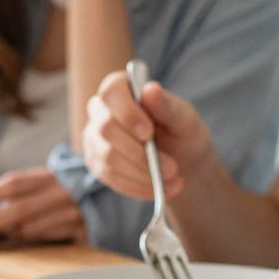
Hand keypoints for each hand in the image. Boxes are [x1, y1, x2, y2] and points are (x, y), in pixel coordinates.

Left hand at [0, 167, 85, 243]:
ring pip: (33, 226)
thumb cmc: (73, 190)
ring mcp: (75, 211)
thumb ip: (25, 193)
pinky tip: (18, 239)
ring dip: (10, 233)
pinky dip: (30, 238)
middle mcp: (63, 190)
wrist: (116, 197)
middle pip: (19, 207)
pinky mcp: (85, 229)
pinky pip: (50, 237)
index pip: (14, 183)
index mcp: (51, 174)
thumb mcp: (50, 182)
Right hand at [80, 71, 213, 201]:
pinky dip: (138, 186)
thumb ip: (167, 106)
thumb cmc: (181, 130)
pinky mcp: (96, 163)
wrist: (181, 159)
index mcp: (121, 88)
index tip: (148, 132)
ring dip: (143, 174)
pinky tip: (159, 189)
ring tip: (173, 182)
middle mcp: (100, 110)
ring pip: (108, 158)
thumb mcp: (183, 118)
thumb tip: (150, 89)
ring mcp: (94, 138)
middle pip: (106, 129)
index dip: (127, 112)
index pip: (111, 92)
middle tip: (172, 168)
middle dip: (140, 153)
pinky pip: (111, 178)